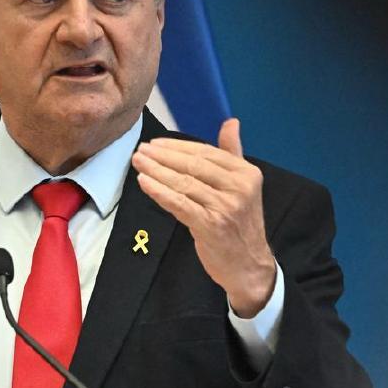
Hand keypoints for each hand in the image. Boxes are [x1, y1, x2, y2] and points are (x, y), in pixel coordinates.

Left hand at [131, 118, 275, 317]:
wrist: (249, 265)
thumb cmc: (239, 223)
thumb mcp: (243, 186)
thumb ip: (233, 153)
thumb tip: (231, 122)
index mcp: (246, 173)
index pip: (206, 152)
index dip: (177, 146)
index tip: (155, 143)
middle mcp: (239, 188)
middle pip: (193, 165)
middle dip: (163, 156)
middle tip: (140, 150)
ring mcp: (225, 207)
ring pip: (184, 183)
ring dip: (156, 171)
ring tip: (138, 162)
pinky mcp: (211, 225)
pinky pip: (179, 204)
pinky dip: (160, 191)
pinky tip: (144, 182)